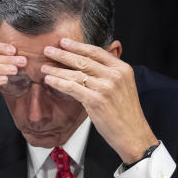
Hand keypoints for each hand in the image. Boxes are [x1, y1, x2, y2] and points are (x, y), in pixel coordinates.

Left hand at [41, 37, 157, 164]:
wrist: (133, 134)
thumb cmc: (126, 114)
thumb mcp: (124, 86)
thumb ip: (110, 74)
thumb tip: (89, 64)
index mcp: (122, 68)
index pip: (96, 52)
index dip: (78, 46)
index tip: (64, 42)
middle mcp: (114, 75)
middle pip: (83, 60)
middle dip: (63, 54)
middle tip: (48, 50)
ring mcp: (105, 87)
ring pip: (75, 73)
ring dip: (57, 69)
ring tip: (44, 67)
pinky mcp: (96, 100)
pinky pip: (72, 87)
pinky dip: (59, 82)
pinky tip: (50, 80)